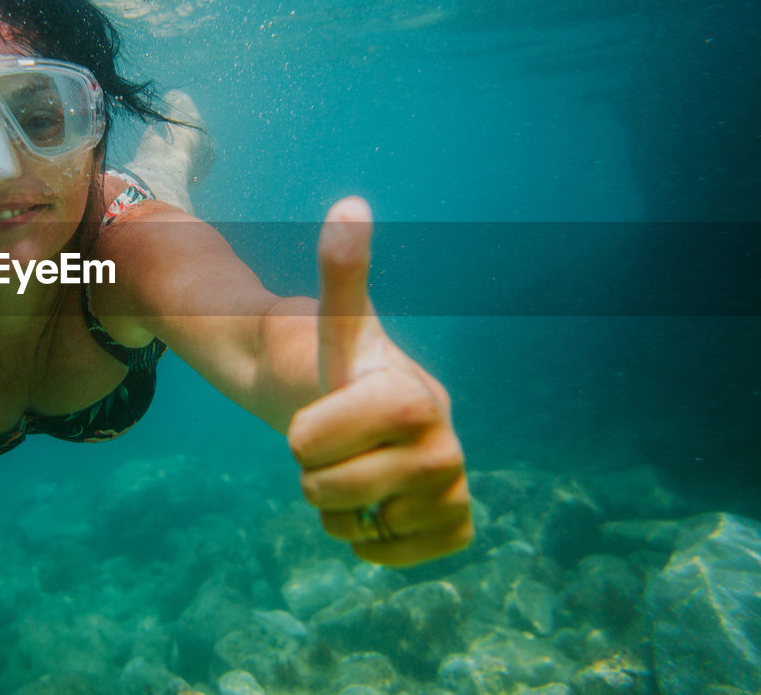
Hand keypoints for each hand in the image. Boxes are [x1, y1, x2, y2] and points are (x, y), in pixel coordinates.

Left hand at [287, 197, 471, 565]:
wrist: (363, 412)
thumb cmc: (340, 367)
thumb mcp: (334, 322)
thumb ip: (343, 272)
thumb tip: (350, 205)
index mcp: (413, 394)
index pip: (317, 436)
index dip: (304, 433)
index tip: (315, 416)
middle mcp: (446, 442)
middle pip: (332, 489)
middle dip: (313, 473)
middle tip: (333, 445)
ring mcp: (453, 487)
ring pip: (357, 526)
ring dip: (336, 508)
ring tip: (354, 470)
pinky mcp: (455, 525)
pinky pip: (392, 555)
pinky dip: (368, 541)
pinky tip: (376, 505)